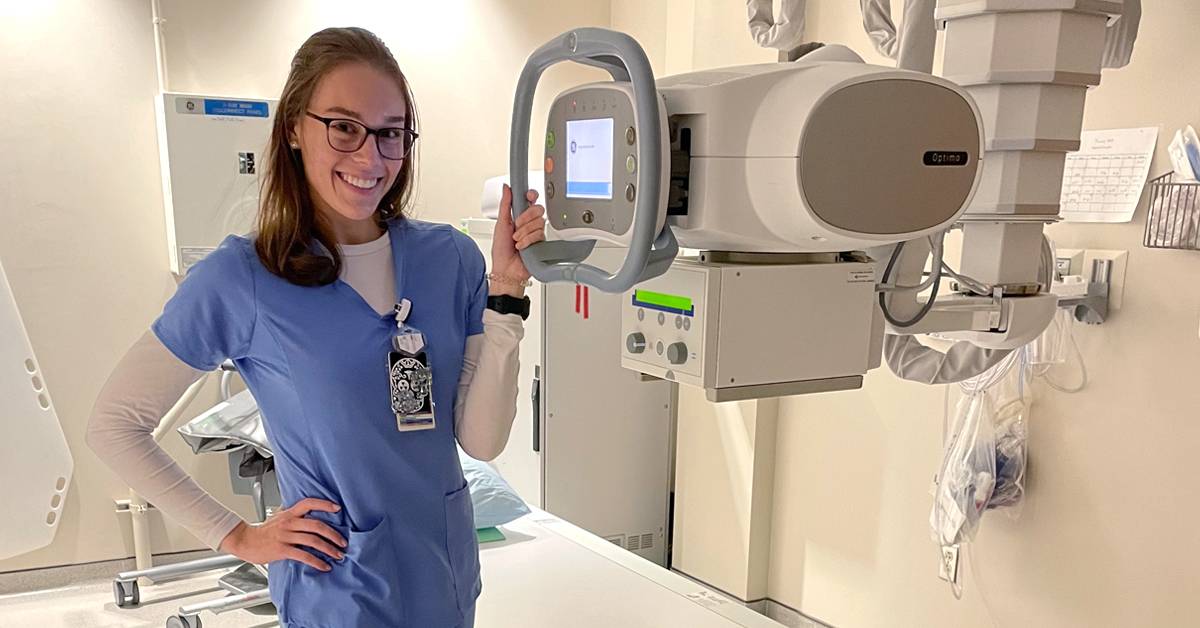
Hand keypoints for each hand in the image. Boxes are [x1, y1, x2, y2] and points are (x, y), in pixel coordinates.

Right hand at [219, 498, 346, 571]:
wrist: (245, 541)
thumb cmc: (263, 531)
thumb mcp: (279, 517)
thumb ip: (294, 515)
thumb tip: (310, 514)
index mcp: (290, 513)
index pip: (309, 503)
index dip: (324, 504)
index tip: (338, 508)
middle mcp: (289, 523)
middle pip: (317, 525)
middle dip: (333, 534)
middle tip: (343, 542)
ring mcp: (286, 536)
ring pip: (313, 541)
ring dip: (329, 549)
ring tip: (338, 555)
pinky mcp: (282, 550)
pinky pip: (304, 556)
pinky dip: (317, 561)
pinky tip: (324, 566)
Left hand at [491, 184, 546, 296]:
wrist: (506, 269)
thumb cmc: (501, 250)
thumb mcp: (500, 223)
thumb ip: (505, 205)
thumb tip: (506, 188)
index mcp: (518, 216)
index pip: (530, 200)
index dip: (531, 196)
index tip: (528, 197)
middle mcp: (529, 223)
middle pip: (538, 209)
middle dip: (526, 217)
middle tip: (516, 225)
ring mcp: (535, 233)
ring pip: (539, 222)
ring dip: (524, 231)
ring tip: (516, 239)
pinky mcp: (541, 242)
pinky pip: (539, 234)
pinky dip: (528, 240)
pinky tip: (521, 246)